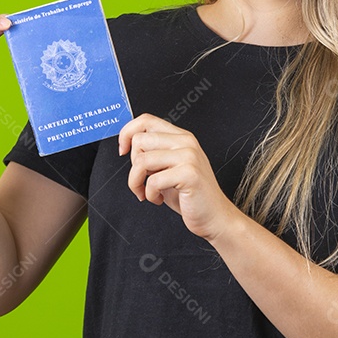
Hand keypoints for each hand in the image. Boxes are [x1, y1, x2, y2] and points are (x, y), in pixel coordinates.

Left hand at [118, 113, 239, 241]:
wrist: (214, 216)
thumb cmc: (191, 195)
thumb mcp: (169, 168)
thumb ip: (154, 153)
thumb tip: (128, 145)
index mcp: (181, 137)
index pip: (146, 120)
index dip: (127, 133)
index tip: (123, 151)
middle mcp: (186, 142)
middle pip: (139, 140)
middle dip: (132, 165)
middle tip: (142, 181)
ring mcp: (189, 156)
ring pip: (142, 160)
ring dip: (137, 182)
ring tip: (147, 193)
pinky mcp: (189, 173)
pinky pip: (152, 181)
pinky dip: (149, 194)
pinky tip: (158, 199)